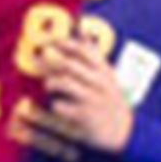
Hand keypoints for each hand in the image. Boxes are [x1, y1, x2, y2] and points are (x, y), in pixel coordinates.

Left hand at [14, 39, 134, 159]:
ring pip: (64, 83)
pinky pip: (62, 106)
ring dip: (51, 82)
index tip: (49, 41)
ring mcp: (92, 99)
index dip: (64, 43)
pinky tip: (57, 105)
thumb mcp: (107, 75)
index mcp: (104, 71)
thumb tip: (82, 30)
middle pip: (69, 65)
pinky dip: (56, 105)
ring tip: (48, 85)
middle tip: (35, 61)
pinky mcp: (85, 116)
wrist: (124, 131)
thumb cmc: (111, 99)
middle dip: (49, 61)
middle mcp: (98, 82)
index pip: (83, 51)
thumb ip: (93, 54)